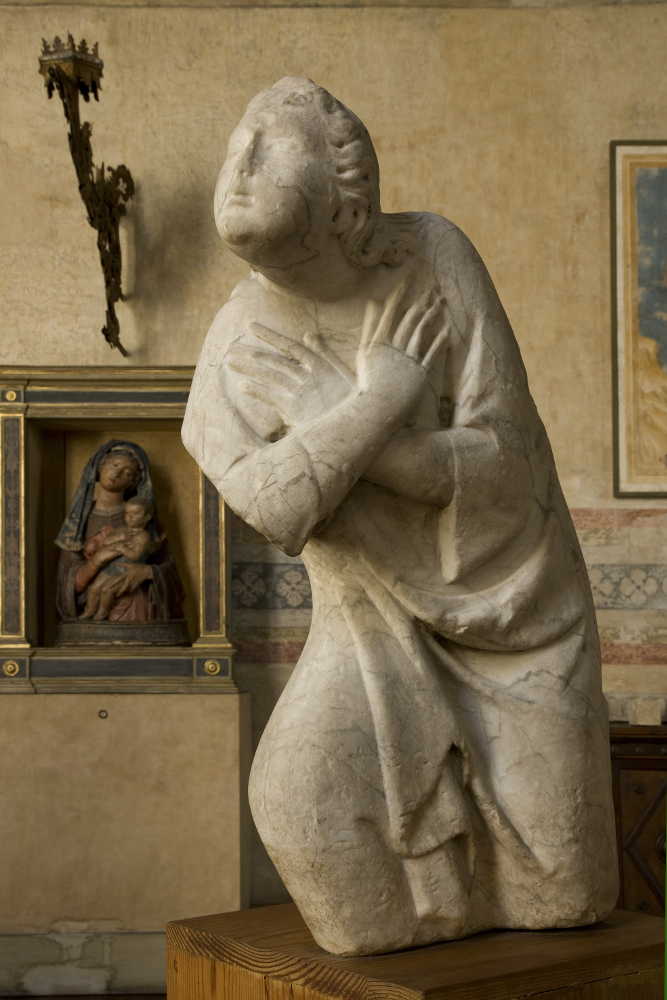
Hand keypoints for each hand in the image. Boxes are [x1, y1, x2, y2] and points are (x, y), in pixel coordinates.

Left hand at [111, 562, 152, 596]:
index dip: (113, 583)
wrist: (146, 571)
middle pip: (123, 587)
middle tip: (115, 595)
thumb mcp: (130, 565)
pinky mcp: (136, 584)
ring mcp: (133, 582)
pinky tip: (126, 592)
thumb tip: (116, 563)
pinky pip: (132, 589)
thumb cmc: (138, 567)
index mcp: (126, 574)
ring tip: (119, 595)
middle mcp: (129, 579)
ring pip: (127, 589)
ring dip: (123, 593)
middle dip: (119, 592)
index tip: (109, 587)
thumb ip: (122, 565)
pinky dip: (129, 591)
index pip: (118, 579)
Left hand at [226, 323, 354, 427]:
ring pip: (268, 374)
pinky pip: (270, 395)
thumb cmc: (352, 402)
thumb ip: (325, 353)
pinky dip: (255, 389)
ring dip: (247, 367)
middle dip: (250, 352)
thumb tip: (308, 334)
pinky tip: (241, 384)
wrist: (359, 426)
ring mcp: (300, 391)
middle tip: (232, 346)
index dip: (268, 335)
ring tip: (230, 361)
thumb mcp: (343, 373)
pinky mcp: (295, 408)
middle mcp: (307, 374)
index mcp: (320, 364)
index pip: (289, 345)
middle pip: (273, 359)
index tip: (251, 326)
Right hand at [357, 278, 447, 416]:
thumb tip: (373, 302)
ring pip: (422, 332)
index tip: (411, 276)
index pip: (392, 310)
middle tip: (434, 288)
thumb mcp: (365, 352)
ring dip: (432, 315)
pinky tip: (447, 330)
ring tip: (441, 303)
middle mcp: (394, 347)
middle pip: (410, 318)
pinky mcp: (418, 374)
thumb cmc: (368, 382)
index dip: (402, 291)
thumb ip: (369, 326)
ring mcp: (407, 360)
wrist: (375, 409)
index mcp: (379, 341)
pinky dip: (439, 341)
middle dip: (422, 301)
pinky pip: (431, 354)